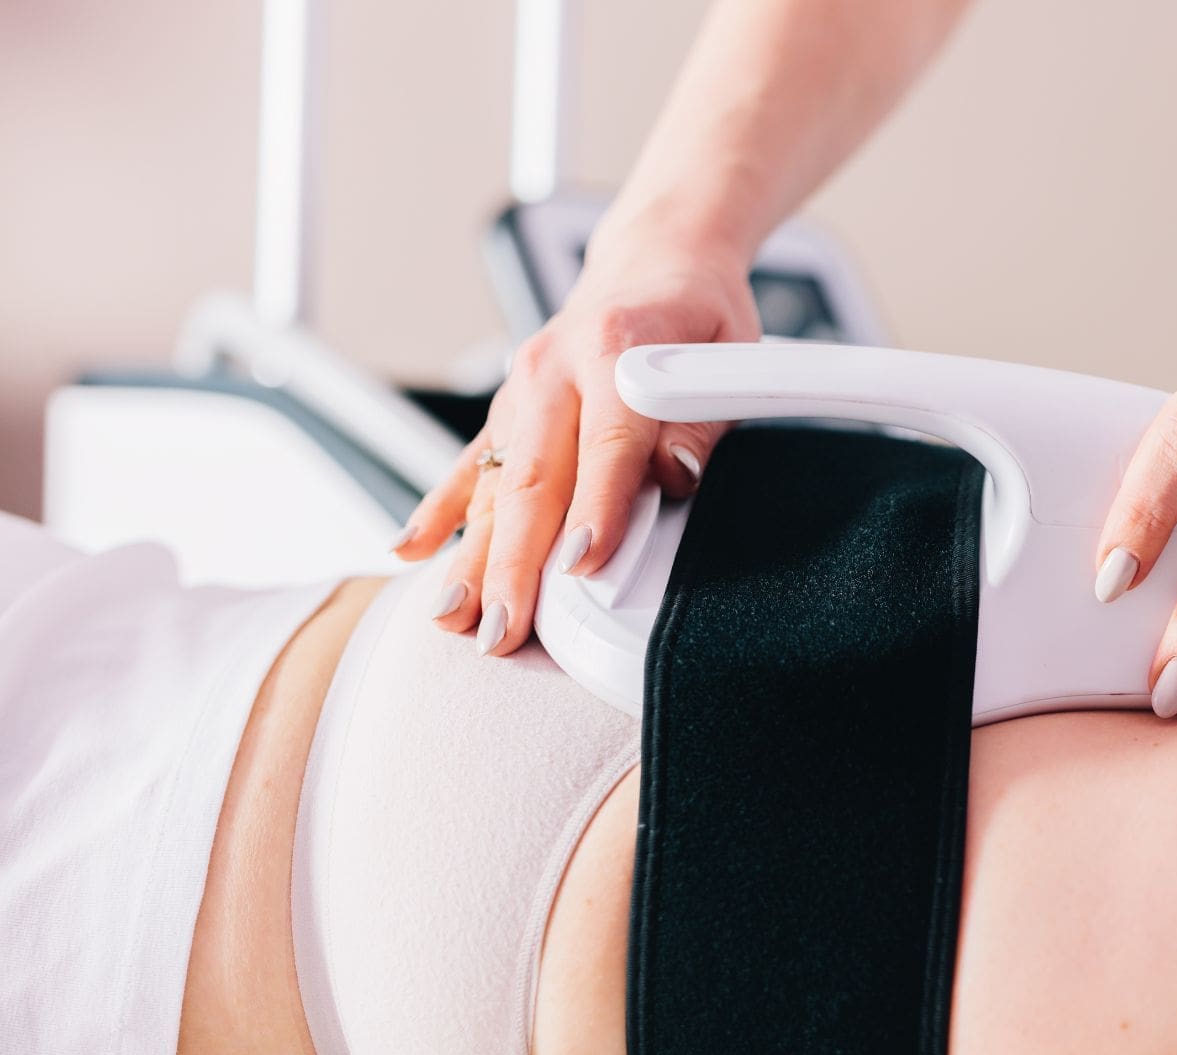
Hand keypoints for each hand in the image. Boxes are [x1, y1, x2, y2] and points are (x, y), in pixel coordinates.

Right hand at [394, 246, 759, 655]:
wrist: (653, 261)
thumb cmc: (696, 315)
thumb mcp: (725, 355)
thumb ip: (702, 421)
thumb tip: (675, 477)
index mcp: (615, 349)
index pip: (607, 444)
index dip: (596, 509)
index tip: (582, 566)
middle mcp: (554, 370)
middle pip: (534, 479)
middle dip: (514, 562)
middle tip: (503, 629)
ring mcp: (521, 392)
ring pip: (493, 485)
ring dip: (470, 556)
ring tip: (452, 618)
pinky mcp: (507, 410)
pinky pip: (467, 467)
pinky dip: (439, 512)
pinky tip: (410, 553)